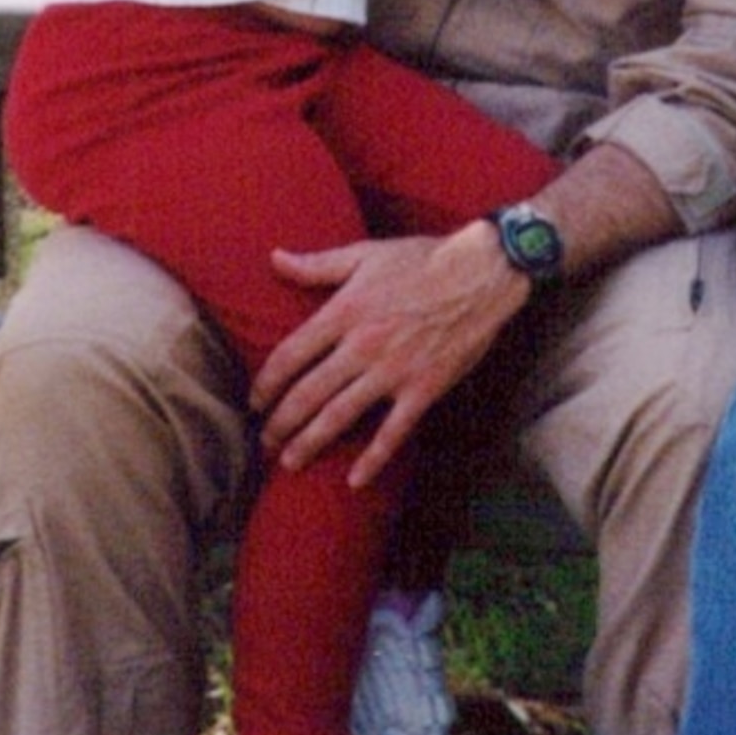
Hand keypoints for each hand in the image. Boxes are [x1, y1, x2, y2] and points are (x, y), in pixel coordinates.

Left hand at [249, 227, 528, 488]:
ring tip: (288, 462)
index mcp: (344, 312)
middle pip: (307, 394)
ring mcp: (393, 371)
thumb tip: (274, 258)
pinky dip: (373, 459)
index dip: (266, 383)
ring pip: (339, 416)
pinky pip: (393, 432)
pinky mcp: (423, 389)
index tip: (254, 401)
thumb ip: (316, 264)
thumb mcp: (365, 254)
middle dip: (280, 422)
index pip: (290, 356)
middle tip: (263, 441)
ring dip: (309, 442)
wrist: (481, 273)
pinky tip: (355, 481)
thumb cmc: (422, 259)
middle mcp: (362, 346)